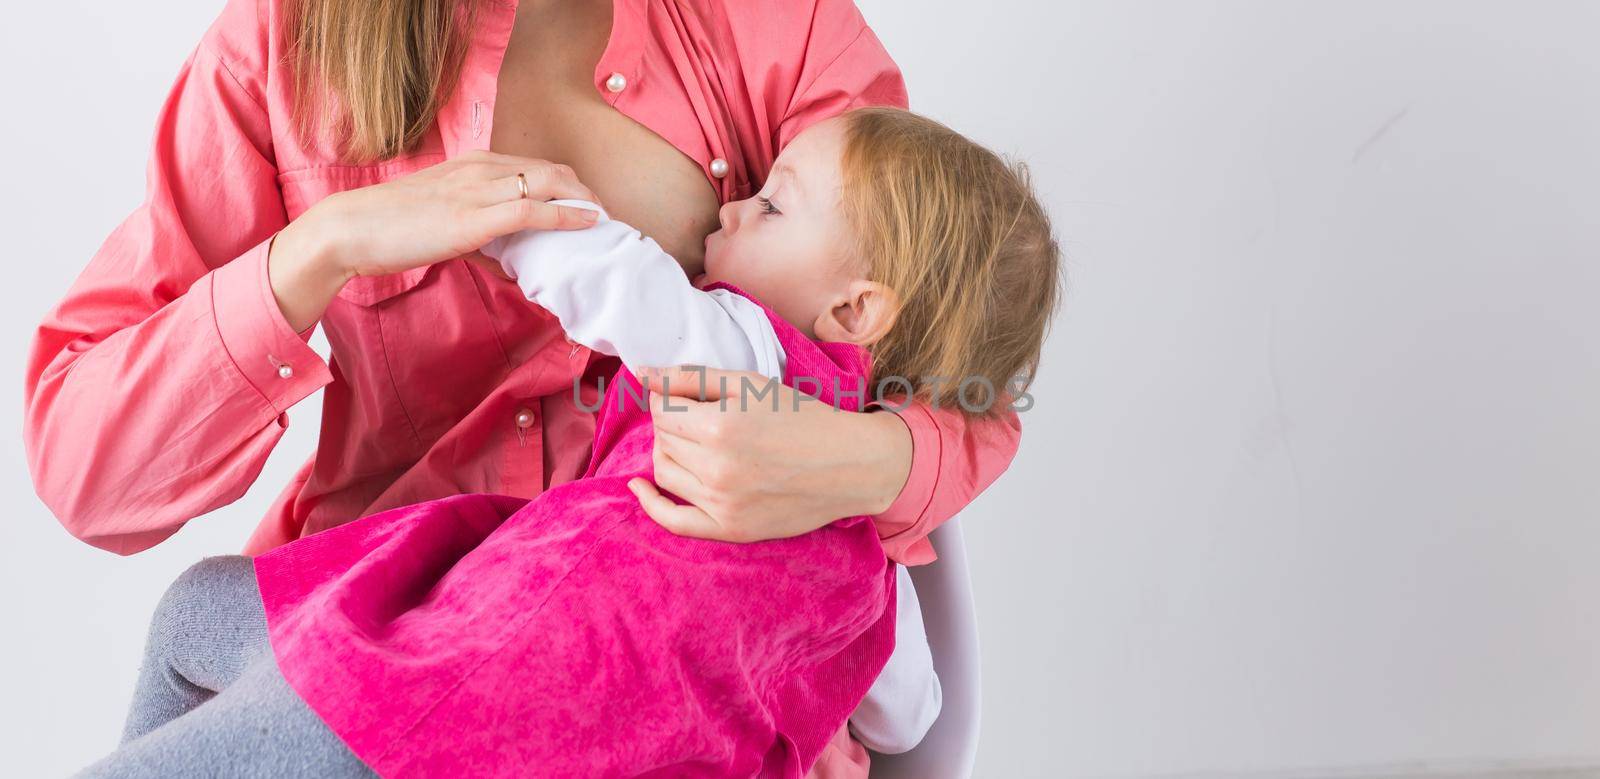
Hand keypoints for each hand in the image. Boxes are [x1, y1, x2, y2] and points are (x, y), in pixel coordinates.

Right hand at [280, 150, 602, 281]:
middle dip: (583, 190)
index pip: (533, 165)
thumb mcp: (444, 225)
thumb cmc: (391, 230)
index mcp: (471, 165)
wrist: (350, 229)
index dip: (566, 184)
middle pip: (550, 169)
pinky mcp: (474, 217)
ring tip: (605, 221)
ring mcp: (477, 190)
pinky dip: (566, 216)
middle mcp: (479, 169)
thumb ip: (480, 239)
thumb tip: (508, 264)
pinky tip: (587, 223)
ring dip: (583, 201)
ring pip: (547, 183)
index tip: (587, 204)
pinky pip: (532, 210)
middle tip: (604, 215)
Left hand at [626, 366, 913, 541]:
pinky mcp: (731, 529)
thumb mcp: (751, 385)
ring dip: (668, 453)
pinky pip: (673, 521)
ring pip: (664, 473)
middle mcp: (716, 469)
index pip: (662, 410)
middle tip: (699, 418)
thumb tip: (641, 374)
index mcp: (720, 426)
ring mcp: (722, 503)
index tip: (686, 398)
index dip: (669, 399)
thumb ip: (692, 378)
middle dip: (672, 424)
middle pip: (662, 440)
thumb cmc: (804, 418)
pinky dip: (651, 504)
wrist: (851, 464)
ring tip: (692, 444)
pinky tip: (639, 488)